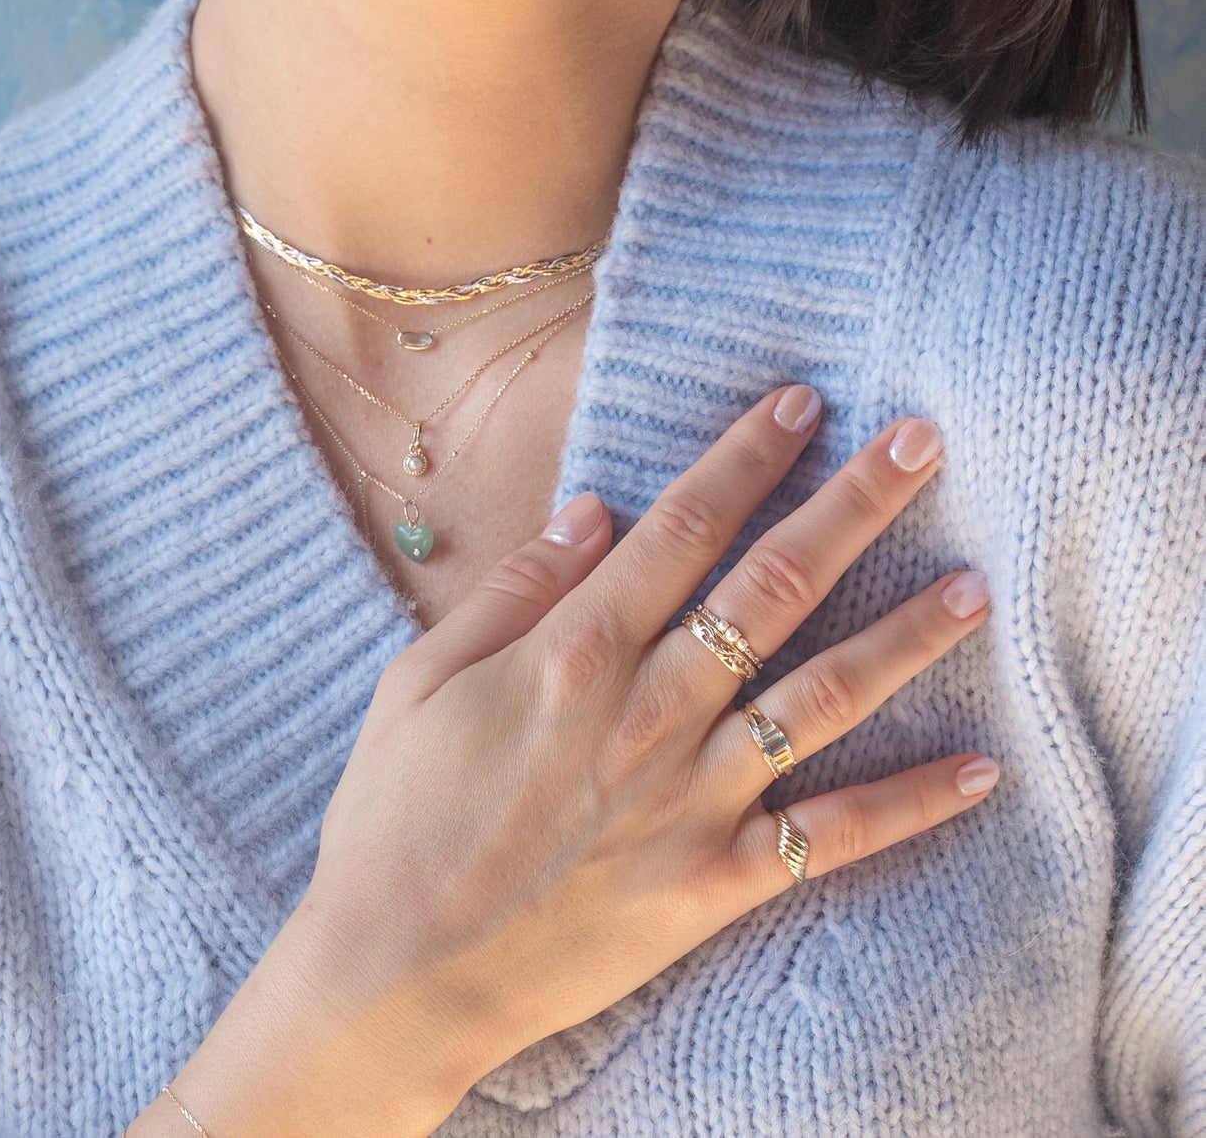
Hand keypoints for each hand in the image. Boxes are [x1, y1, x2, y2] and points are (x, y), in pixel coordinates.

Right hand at [293, 385, 994, 1092]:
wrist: (397, 972)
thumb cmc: (396, 815)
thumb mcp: (420, 679)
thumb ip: (513, 591)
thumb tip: (593, 510)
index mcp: (576, 651)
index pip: (683, 527)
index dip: (746, 457)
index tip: (800, 404)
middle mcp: (650, 711)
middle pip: (772, 587)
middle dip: (851, 505)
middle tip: (922, 441)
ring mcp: (691, 799)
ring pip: (822, 696)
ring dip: (905, 637)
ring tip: (978, 586)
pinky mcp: (712, 882)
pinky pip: (829, 840)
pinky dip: (909, 806)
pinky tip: (979, 771)